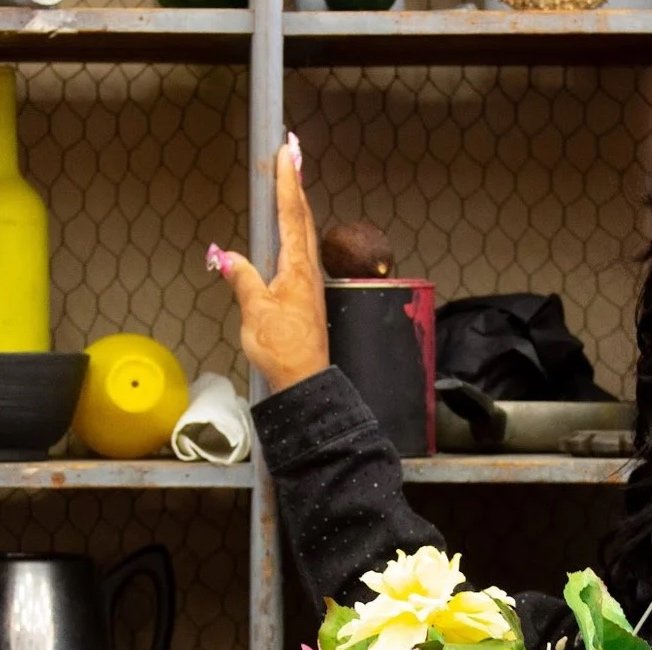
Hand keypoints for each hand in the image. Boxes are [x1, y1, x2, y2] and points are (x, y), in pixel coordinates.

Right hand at [209, 137, 327, 393]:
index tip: (288, 152)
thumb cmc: (281, 348)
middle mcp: (307, 269)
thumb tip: (226, 255)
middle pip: (301, 217)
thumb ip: (243, 278)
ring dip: (296, 203)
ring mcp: (309, 281)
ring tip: (291, 178)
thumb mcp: (255, 311)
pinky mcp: (305, 294)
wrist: (304, 380)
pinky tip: (289, 228)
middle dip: (295, 183)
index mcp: (296, 267)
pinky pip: (299, 250)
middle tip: (293, 152)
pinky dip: (294, 228)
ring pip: (303, 232)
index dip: (288, 182)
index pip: (291, 215)